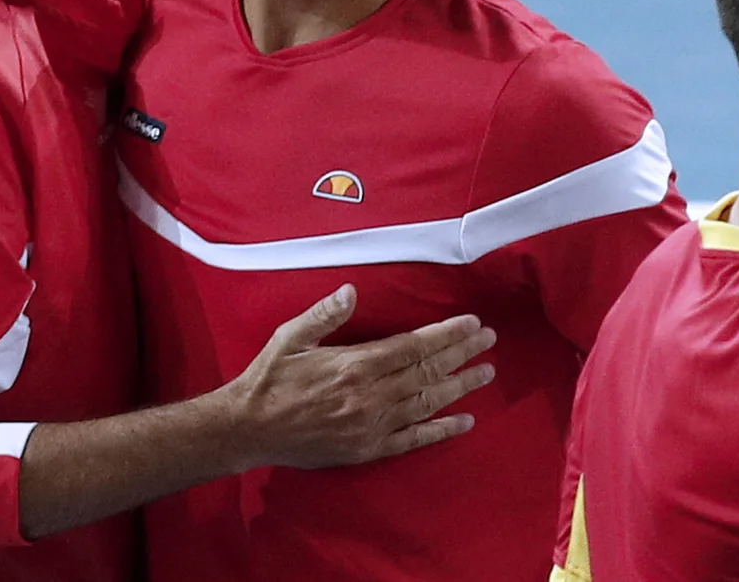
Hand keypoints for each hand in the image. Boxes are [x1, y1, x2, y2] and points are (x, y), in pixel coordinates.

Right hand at [217, 284, 496, 470]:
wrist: (249, 429)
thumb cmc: (269, 377)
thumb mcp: (290, 337)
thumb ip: (324, 314)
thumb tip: (352, 290)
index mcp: (355, 364)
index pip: (413, 346)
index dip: (446, 334)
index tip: (472, 323)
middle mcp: (370, 396)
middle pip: (427, 373)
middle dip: (462, 355)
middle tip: (490, 341)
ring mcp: (372, 425)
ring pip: (427, 404)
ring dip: (460, 388)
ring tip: (486, 373)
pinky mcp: (368, 449)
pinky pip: (412, 440)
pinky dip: (440, 431)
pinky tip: (464, 422)